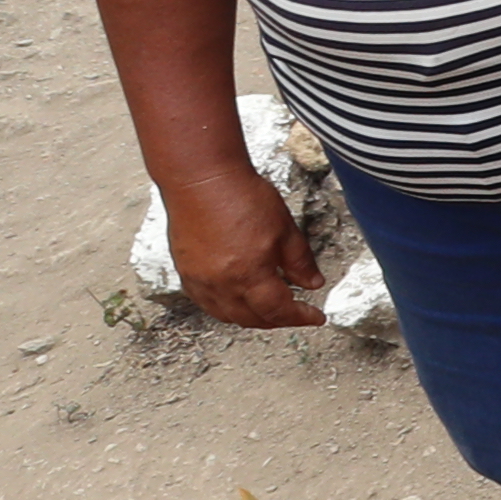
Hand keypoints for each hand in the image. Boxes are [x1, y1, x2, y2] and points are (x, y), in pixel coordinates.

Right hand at [160, 166, 325, 330]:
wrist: (200, 179)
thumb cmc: (241, 196)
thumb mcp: (285, 228)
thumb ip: (300, 261)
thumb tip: (312, 283)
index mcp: (250, 275)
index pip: (279, 310)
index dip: (301, 317)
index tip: (315, 316)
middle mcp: (221, 285)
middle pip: (253, 319)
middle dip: (277, 320)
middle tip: (295, 313)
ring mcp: (200, 281)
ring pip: (228, 316)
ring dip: (251, 318)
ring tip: (269, 310)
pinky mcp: (185, 273)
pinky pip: (207, 304)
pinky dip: (226, 309)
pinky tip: (236, 300)